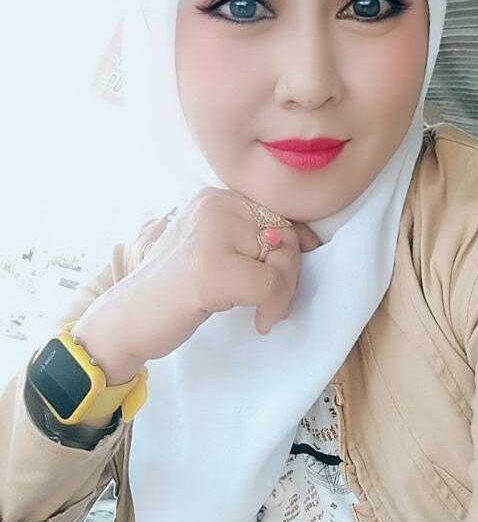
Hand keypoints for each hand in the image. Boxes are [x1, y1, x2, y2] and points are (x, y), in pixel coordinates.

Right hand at [72, 188, 320, 383]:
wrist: (126, 320)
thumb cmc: (173, 290)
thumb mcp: (214, 250)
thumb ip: (252, 239)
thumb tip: (308, 239)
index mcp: (215, 198)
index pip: (278, 213)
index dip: (292, 247)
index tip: (284, 275)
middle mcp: (214, 206)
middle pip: (286, 234)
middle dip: (288, 273)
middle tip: (271, 302)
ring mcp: (211, 235)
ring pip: (283, 258)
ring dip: (283, 293)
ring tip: (263, 311)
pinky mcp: (212, 268)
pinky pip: (270, 284)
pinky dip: (273, 307)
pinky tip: (259, 322)